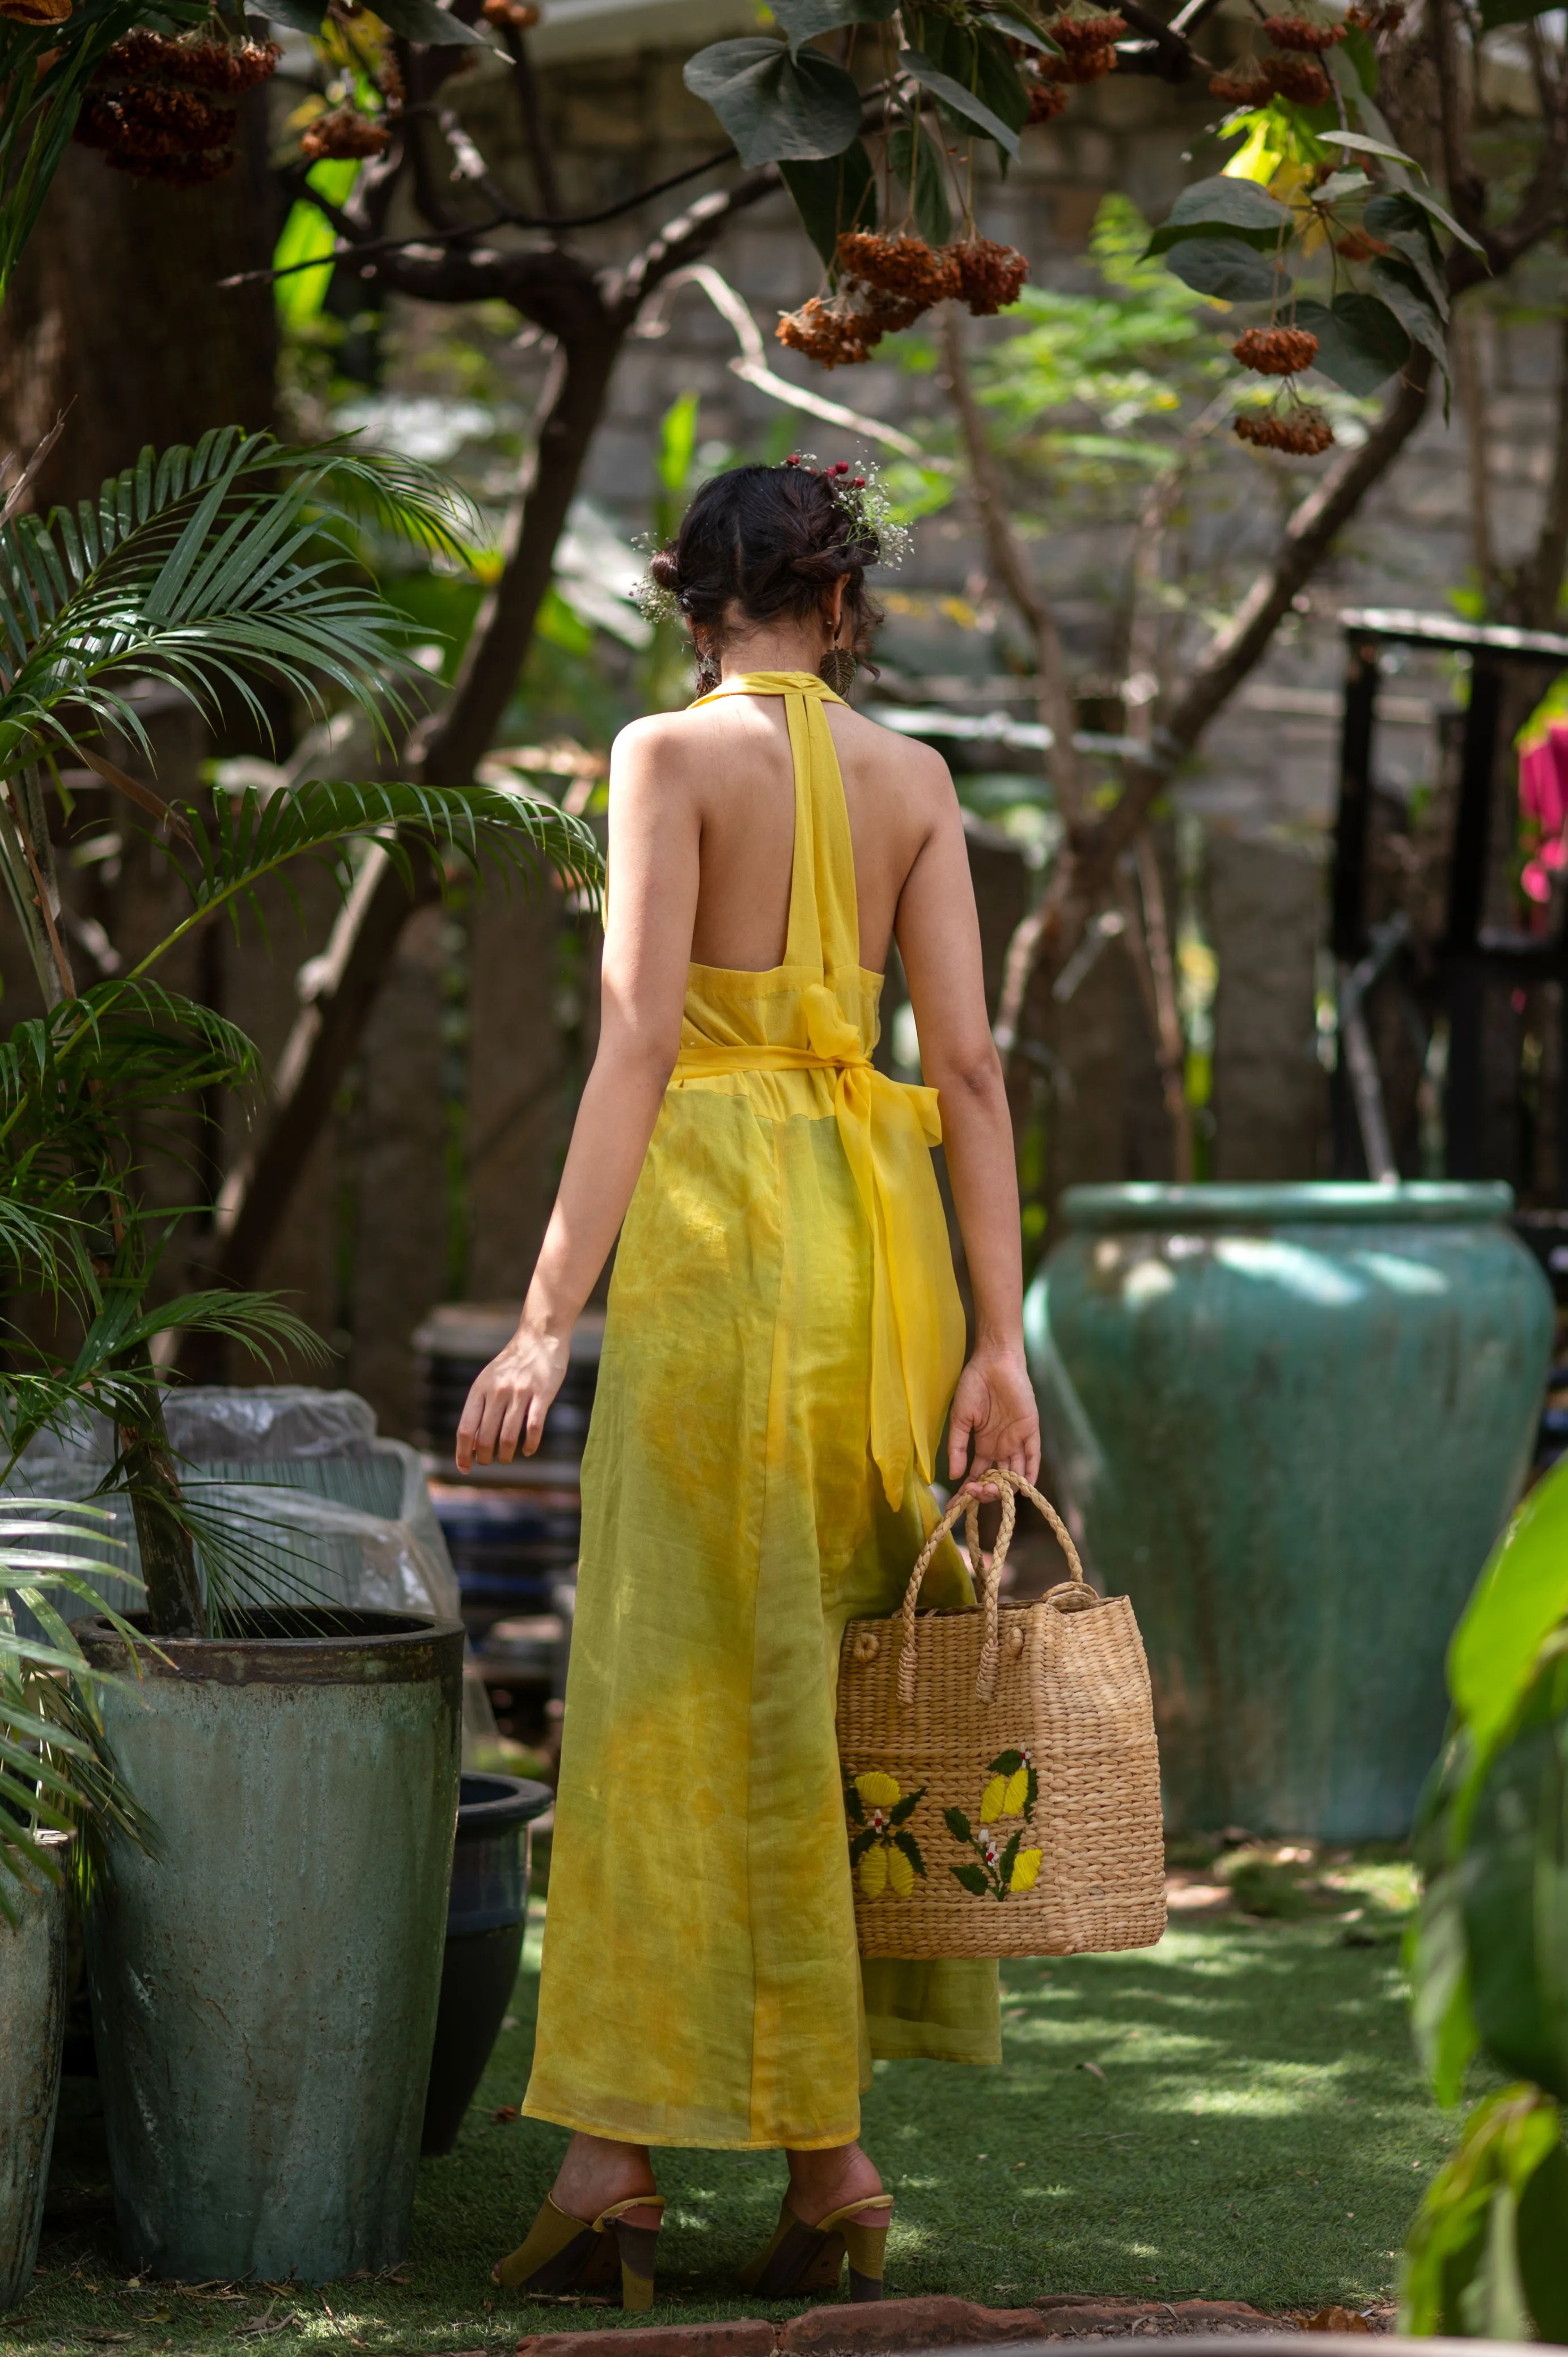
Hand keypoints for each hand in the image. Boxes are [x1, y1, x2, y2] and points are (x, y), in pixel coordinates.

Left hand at [455, 1323, 569, 1470]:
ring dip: (505, 1455)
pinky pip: (534, 1427)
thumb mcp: (488, 1381)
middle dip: (485, 1457)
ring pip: (508, 1436)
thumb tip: (471, 1443)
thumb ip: (480, 1407)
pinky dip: (530, 1444)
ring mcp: (520, 1393)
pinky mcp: (542, 1394)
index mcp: (480, 1389)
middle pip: (485, 1437)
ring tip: (506, 1458)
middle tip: (489, 1461)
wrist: (539, 1338)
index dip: (462, 1453)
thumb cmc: (511, 1365)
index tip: (464, 1468)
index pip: (465, 1429)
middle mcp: (497, 1391)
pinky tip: (528, 1450)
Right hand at [947, 1340, 1039, 1496]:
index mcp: (983, 1445)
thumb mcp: (960, 1419)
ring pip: (1014, 1473)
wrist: (993, 1362)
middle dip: (986, 1492)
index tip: (954, 1506)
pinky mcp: (1030, 1431)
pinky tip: (1025, 1485)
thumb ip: (958, 1447)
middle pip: (997, 1480)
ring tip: (992, 1491)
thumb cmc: (973, 1386)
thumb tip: (955, 1475)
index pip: (977, 1476)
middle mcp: (1001, 1447)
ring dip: (1005, 1486)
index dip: (968, 1493)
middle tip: (975, 1492)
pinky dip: (1030, 1473)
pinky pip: (1033, 1456)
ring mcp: (1016, 1440)